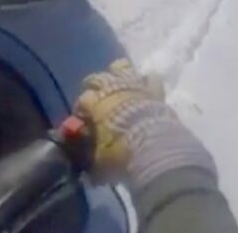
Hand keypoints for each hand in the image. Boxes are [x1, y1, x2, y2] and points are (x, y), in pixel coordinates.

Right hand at [74, 60, 215, 189]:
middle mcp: (111, 89)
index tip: (83, 119)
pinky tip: (145, 85)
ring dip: (118, 73)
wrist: (157, 151)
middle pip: (97, 78)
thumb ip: (90, 159)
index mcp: (94, 103)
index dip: (81, 108)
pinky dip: (147, 80)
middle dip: (94, 85)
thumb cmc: (122, 156)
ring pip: (121, 67)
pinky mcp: (155, 92)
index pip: (82, 100)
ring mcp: (134, 87)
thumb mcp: (99, 162)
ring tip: (118, 82)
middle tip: (95, 96)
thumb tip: (86, 169)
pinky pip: (151, 78)